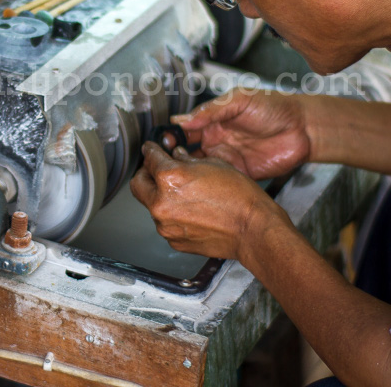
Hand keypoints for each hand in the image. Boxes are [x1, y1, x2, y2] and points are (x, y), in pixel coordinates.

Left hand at [130, 142, 282, 259]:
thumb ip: (187, 159)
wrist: (253, 229)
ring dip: (160, 196)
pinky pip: (165, 223)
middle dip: (146, 174)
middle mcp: (161, 202)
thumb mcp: (213, 164)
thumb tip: (176, 155)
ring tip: (183, 194)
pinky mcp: (173, 240)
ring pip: (151, 205)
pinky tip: (192, 211)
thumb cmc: (239, 196)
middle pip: (138, 184)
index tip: (150, 149)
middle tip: (156, 170)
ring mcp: (165, 225)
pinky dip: (172, 215)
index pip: (149, 158)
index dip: (150, 150)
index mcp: (169, 178)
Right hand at [172, 88, 312, 179]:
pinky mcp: (239, 174)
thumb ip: (210, 110)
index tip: (159, 144)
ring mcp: (226, 159)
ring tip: (176, 177)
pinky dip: (206, 185)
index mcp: (212, 121)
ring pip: (198, 169)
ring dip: (187, 174)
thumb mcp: (238, 100)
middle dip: (172, 159)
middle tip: (163, 164)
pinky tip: (198, 186)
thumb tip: (180, 120)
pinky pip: (218, 182)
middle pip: (185, 152)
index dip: (170, 137)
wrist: (303, 128)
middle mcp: (215, 140)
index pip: (183, 130)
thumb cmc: (274, 107)